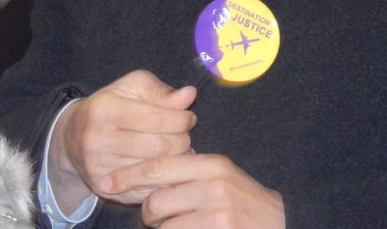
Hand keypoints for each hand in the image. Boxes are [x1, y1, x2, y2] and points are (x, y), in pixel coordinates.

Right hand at [49, 70, 196, 210]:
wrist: (72, 137)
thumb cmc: (110, 105)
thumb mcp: (132, 87)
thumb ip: (160, 91)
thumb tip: (189, 95)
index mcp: (104, 109)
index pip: (155, 119)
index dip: (180, 119)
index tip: (188, 118)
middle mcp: (98, 140)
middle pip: (157, 147)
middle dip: (181, 141)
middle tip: (184, 135)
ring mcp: (99, 168)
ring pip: (154, 170)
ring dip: (175, 160)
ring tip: (177, 149)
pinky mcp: (103, 189)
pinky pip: (145, 190)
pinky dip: (163, 180)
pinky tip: (167, 167)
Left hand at [101, 153, 285, 228]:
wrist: (279, 223)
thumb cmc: (242, 202)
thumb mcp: (221, 176)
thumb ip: (189, 169)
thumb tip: (145, 170)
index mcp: (212, 164)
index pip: (159, 167)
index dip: (129, 176)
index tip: (107, 182)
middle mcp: (214, 186)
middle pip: (156, 201)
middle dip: (149, 213)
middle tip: (158, 217)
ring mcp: (217, 214)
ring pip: (164, 225)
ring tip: (180, 225)